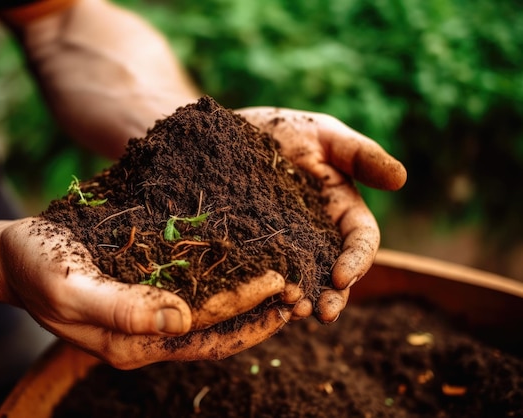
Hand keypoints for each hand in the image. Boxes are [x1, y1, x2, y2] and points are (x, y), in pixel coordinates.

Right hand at [0, 218, 295, 368]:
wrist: (12, 254)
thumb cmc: (36, 268)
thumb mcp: (70, 289)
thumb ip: (121, 309)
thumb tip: (180, 319)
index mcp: (134, 341)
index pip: (204, 328)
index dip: (245, 306)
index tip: (281, 281)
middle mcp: (149, 332)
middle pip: (218, 326)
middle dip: (261, 309)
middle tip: (302, 284)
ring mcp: (149, 312)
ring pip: (212, 311)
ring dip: (250, 297)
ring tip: (289, 276)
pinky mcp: (146, 287)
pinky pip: (194, 287)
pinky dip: (223, 276)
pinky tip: (244, 256)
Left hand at [237, 107, 406, 322]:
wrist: (231, 134)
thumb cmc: (286, 129)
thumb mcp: (325, 136)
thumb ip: (361, 156)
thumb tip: (402, 179)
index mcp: (342, 209)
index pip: (360, 241)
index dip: (357, 261)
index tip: (341, 277)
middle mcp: (318, 233)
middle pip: (334, 271)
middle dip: (332, 295)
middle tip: (321, 313)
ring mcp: (287, 243)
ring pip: (302, 278)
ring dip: (302, 299)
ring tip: (292, 313)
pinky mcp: (256, 246)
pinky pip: (266, 272)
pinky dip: (269, 288)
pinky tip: (262, 300)